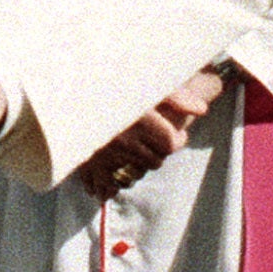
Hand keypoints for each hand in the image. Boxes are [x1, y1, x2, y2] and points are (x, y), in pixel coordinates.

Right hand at [81, 69, 228, 198]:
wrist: (70, 95)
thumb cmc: (114, 87)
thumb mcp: (149, 85)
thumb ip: (177, 96)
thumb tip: (202, 109)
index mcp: (140, 121)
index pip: (171, 144)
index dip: (177, 140)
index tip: (175, 134)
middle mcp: (124, 141)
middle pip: (156, 161)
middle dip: (159, 151)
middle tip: (155, 139)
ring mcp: (106, 156)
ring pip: (137, 173)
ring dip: (140, 164)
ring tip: (137, 148)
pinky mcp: (90, 167)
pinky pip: (110, 186)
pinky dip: (113, 183)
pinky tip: (116, 168)